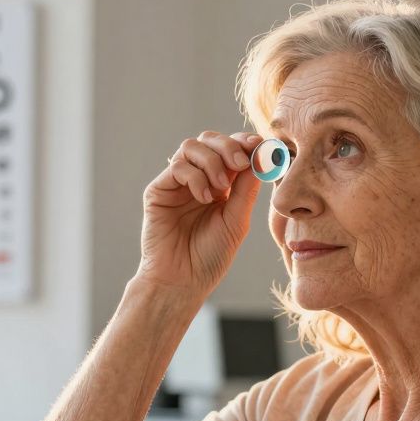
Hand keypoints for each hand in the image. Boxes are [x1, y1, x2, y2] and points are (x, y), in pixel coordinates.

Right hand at [135, 130, 264, 297]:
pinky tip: (204, 198)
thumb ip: (247, 188)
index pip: (230, 150)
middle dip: (228, 145)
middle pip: (209, 140)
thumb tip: (260, 157)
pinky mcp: (158, 190)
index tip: (260, 146)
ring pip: (191, 147)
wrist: (183, 280)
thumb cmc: (210, 257)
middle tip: (240, 163)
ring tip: (220, 188)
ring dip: (212, 161)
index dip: (244, 142)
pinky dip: (195, 176)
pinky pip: (177, 167)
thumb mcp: (237, 220)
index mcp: (220, 185)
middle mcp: (197, 179)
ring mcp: (176, 184)